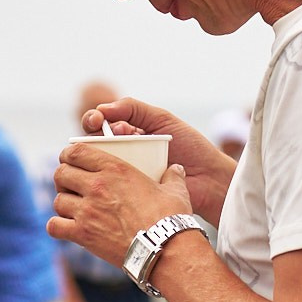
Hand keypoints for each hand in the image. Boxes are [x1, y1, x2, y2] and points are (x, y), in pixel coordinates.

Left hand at [50, 148, 194, 268]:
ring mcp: (87, 211)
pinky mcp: (83, 235)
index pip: (76, 152)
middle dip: (63, 178)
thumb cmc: (171, 218)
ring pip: (57, 200)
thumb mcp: (175, 189)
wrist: (165, 248)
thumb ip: (172, 175)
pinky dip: (57, 226)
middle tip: (71, 184)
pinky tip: (66, 227)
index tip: (70, 159)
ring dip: (63, 202)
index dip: (68, 154)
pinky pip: (54, 226)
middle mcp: (96, 186)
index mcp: (114, 169)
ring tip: (73, 207)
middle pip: (61, 174)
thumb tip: (176, 168)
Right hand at [78, 96, 234, 222]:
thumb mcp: (162, 119)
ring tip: (112, 152)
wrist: (209, 178)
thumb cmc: (190, 147)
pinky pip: (110, 186)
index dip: (94, 119)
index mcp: (130, 133)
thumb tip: (103, 108)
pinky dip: (105, 180)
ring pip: (98, 165)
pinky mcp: (128, 193)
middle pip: (94, 143)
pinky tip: (112, 175)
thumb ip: (134, 108)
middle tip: (98, 130)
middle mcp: (123, 153)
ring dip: (98, 157)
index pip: (102, 123)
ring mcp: (125, 175)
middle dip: (92, 135)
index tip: (97, 119)